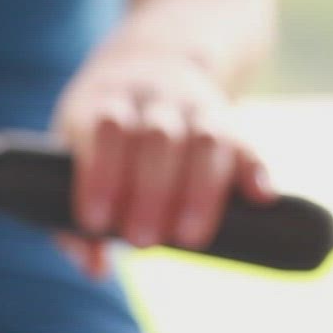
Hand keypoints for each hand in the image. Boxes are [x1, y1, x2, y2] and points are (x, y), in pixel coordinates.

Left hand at [53, 45, 276, 276]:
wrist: (149, 62)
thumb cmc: (98, 134)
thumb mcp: (72, 155)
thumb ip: (72, 214)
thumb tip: (94, 270)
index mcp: (105, 101)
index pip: (105, 130)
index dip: (101, 175)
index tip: (97, 223)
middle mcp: (154, 98)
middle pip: (159, 138)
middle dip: (151, 192)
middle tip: (142, 243)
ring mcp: (196, 105)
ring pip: (207, 138)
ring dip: (201, 191)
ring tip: (191, 239)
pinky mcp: (230, 120)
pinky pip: (247, 141)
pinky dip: (254, 169)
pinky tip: (260, 198)